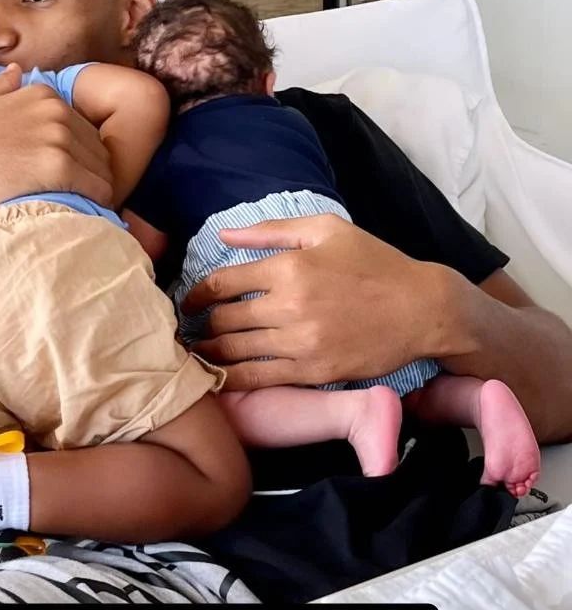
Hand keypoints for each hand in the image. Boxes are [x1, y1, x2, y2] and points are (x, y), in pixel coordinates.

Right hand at [0, 64, 113, 222]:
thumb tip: (16, 72)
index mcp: (41, 94)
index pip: (83, 125)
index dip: (77, 152)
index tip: (67, 172)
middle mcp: (55, 110)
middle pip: (97, 146)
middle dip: (91, 170)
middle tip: (78, 194)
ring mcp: (58, 137)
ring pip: (101, 168)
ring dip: (96, 188)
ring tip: (84, 206)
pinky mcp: (58, 167)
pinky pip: (98, 187)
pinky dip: (98, 201)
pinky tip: (88, 212)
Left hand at [184, 214, 446, 389]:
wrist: (422, 309)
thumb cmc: (374, 264)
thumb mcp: (327, 230)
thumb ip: (272, 231)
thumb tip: (224, 236)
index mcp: (289, 267)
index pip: (222, 282)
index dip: (197, 294)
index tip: (190, 301)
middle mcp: (289, 306)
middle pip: (223, 319)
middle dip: (199, 325)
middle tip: (187, 330)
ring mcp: (300, 343)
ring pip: (234, 351)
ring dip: (208, 353)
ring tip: (195, 352)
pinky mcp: (313, 372)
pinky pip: (258, 379)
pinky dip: (231, 379)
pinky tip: (218, 376)